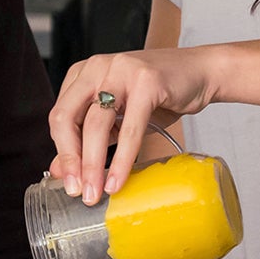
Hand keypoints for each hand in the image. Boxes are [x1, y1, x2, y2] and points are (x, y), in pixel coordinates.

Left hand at [46, 47, 220, 203]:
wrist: (200, 73)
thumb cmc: (158, 95)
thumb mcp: (118, 117)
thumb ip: (89, 138)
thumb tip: (62, 171)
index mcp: (84, 73)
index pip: (59, 116)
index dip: (61, 152)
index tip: (68, 181)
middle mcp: (97, 67)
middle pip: (68, 118)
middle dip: (71, 160)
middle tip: (77, 191)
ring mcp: (121, 71)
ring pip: (96, 124)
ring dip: (93, 164)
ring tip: (95, 191)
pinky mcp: (146, 82)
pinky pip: (129, 128)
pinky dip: (122, 158)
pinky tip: (118, 179)